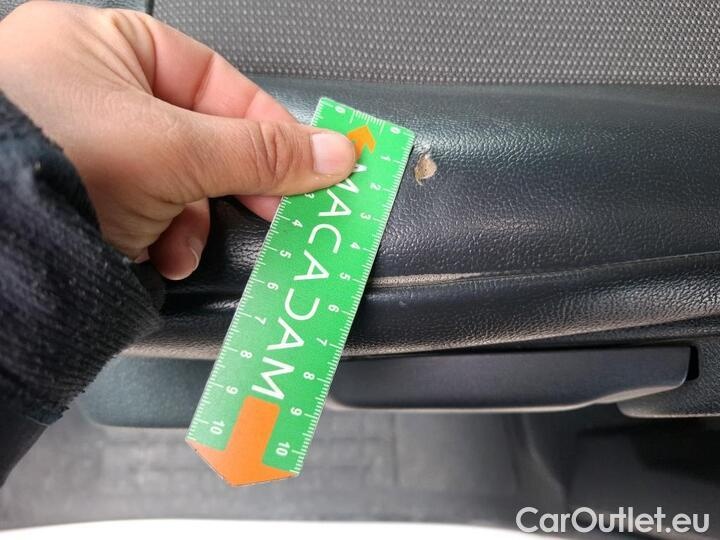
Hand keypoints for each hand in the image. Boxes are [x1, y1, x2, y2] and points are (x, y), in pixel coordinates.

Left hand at [0, 2, 354, 278]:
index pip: (216, 81)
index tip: (311, 160)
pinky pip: (142, 209)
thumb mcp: (178, 152)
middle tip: (272, 208)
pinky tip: (155, 254)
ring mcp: (78, 144)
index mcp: (101, 46)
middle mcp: (87, 89)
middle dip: (227, 185)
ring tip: (183, 244)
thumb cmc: (48, 165)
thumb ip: (263, 152)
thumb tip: (329, 152)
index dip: (269, 126)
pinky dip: (158, 238)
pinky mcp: (75, 194)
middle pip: (198, 137)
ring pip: (173, 182)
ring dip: (190, 223)